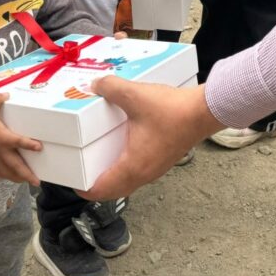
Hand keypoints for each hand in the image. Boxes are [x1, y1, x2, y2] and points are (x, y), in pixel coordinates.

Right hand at [0, 93, 41, 183]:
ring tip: (30, 182)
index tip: (39, 147)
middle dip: (26, 174)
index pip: (18, 142)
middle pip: (15, 165)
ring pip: (9, 172)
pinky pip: (1, 173)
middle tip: (37, 181)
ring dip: (20, 178)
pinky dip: (9, 177)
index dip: (28, 144)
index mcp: (2, 138)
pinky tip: (17, 180)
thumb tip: (7, 93)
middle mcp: (0, 150)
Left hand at [79, 80, 222, 199]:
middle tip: (82, 170)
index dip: (82, 189)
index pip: (101, 191)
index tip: (71, 179)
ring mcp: (156, 168)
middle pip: (114, 189)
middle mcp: (144, 173)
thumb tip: (96, 85)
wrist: (204, 111)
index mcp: (132, 167)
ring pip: (128, 181)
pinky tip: (124, 145)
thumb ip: (111, 88)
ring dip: (113, 176)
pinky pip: (139, 171)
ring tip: (100, 158)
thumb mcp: (135, 95)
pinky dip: (126, 167)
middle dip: (96, 184)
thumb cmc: (172, 110)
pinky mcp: (163, 159)